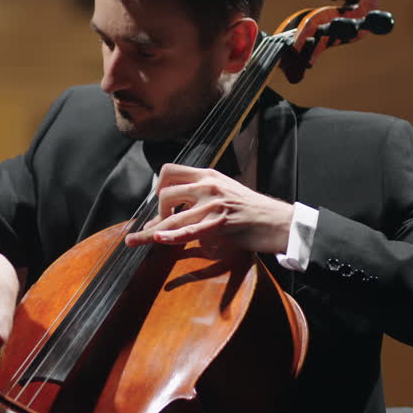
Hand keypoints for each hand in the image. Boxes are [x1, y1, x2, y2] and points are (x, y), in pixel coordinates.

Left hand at [124, 163, 293, 253]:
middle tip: (155, 228)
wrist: (278, 221)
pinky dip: (171, 236)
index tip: (155, 204)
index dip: (156, 187)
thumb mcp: (225, 190)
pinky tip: (158, 240)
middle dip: (155, 215)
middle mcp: (208, 186)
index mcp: (208, 175)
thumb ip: (202, 194)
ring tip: (134, 240)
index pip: (169, 171)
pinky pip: (190, 230)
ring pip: (172, 218)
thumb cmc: (251, 209)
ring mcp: (213, 204)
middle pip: (165, 195)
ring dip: (150, 233)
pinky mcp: (220, 223)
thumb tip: (178, 206)